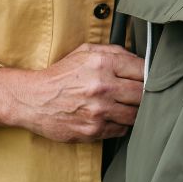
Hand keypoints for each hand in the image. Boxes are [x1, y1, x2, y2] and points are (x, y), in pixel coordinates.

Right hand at [0, 43, 144, 141]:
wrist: (34, 99)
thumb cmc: (61, 74)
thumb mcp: (85, 52)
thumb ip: (113, 51)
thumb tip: (139, 58)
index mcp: (103, 63)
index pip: (142, 69)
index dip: (148, 74)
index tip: (147, 77)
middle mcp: (102, 87)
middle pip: (142, 93)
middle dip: (144, 93)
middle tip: (137, 93)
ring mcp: (98, 111)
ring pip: (135, 114)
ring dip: (134, 110)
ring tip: (125, 105)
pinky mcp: (93, 130)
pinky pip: (121, 129)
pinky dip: (121, 124)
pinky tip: (112, 116)